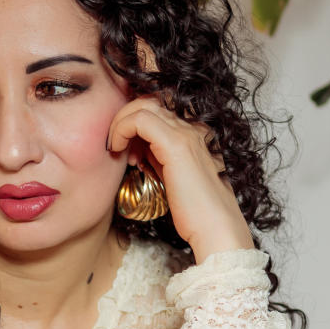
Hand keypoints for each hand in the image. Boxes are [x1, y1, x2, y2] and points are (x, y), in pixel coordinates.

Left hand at [107, 97, 253, 263]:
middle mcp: (192, 126)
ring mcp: (185, 132)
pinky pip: (139, 120)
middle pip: (149, 100)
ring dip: (120, 123)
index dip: (135, 121)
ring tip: (114, 148)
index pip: (158, 107)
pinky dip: (121, 130)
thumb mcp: (172, 176)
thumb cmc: (195, 211)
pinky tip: (117, 150)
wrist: (215, 228)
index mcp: (194, 132)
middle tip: (115, 144)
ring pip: (142, 105)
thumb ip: (158, 157)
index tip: (126, 149)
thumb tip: (138, 148)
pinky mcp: (175, 144)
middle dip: (124, 118)